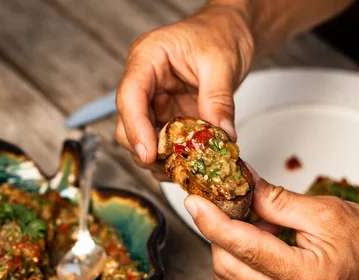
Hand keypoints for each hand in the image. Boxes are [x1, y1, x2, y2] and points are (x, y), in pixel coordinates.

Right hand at [115, 2, 253, 179]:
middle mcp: (144, 83)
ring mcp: (154, 102)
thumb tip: (222, 135)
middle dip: (146, 149)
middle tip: (171, 166)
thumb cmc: (220, 35)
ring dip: (160, 157)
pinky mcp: (167, 117)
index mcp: (147, 58)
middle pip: (128, 123)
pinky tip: (189, 165)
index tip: (149, 154)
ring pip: (142, 139)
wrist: (230, 33)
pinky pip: (163, 143)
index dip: (136, 128)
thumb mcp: (222, 63)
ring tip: (185, 168)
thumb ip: (218, 100)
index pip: (130, 96)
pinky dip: (173, 158)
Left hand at [184, 174, 358, 279]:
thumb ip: (275, 200)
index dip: (212, 220)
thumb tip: (241, 185)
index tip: (196, 201)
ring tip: (249, 225)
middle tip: (224, 205)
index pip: (241, 247)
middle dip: (217, 232)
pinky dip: (235, 264)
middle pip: (226, 266)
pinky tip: (251, 245)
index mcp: (306, 279)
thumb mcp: (323, 212)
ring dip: (225, 248)